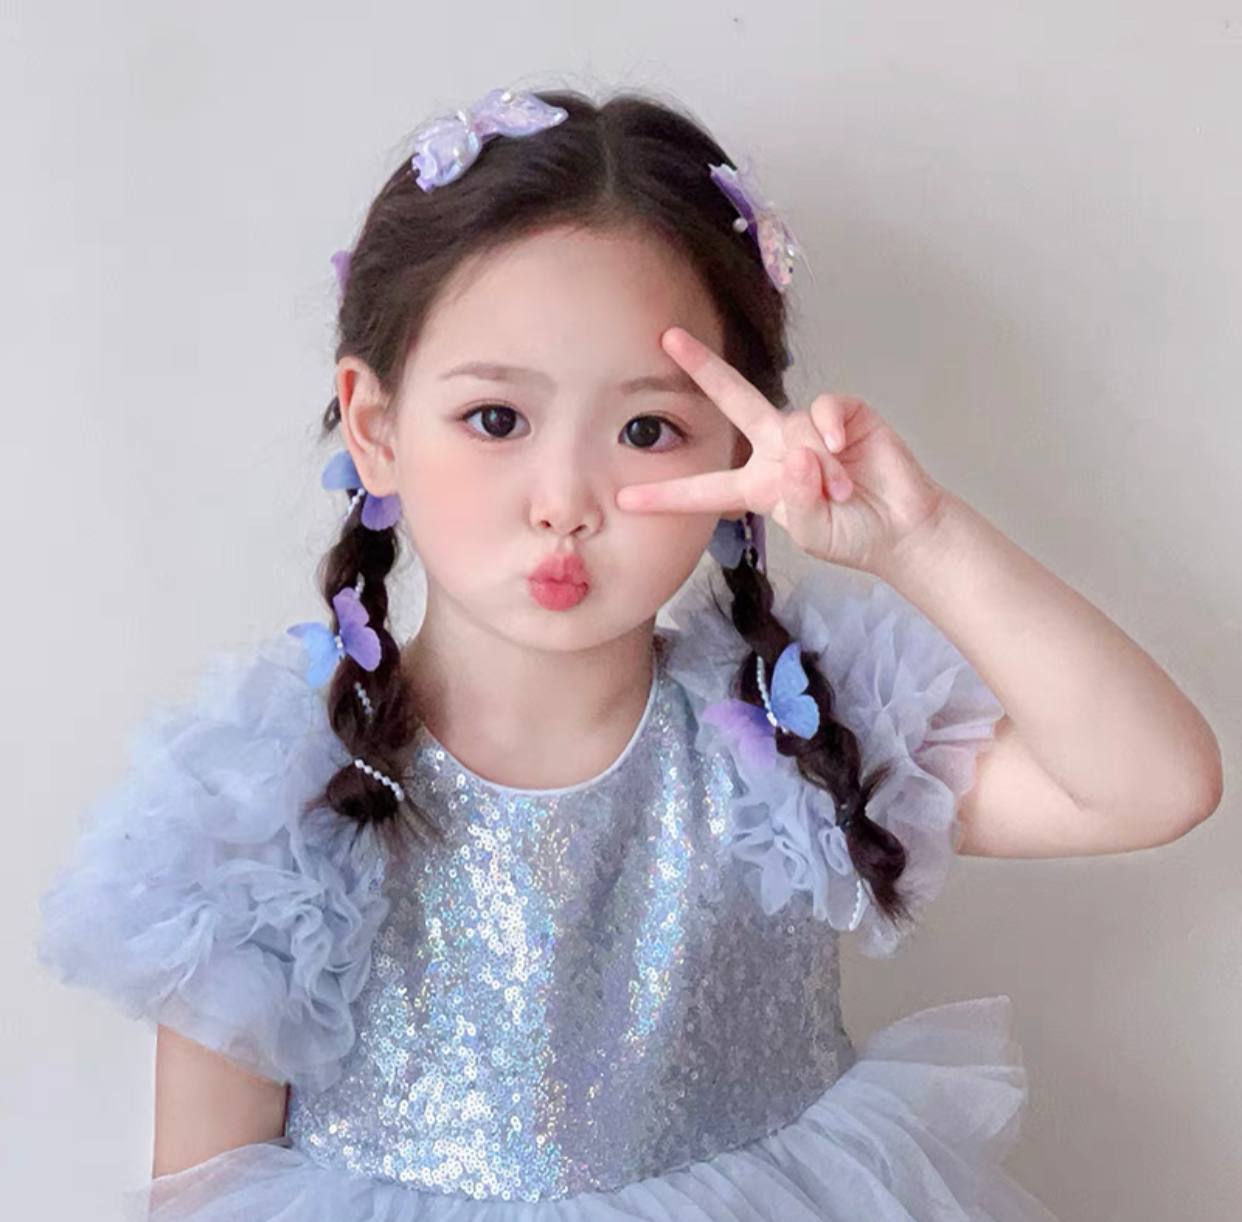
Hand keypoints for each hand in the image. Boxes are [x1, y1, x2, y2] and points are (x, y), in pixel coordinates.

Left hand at [616, 326, 950, 575]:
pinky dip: (830, 428)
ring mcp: (809, 429)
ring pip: (794, 426)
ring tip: (843, 492)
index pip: (705, 488)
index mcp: (756, 484)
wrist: (901, 528)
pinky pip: (826, 408)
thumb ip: (796, 502)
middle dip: (702, 368)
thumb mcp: (811, 532)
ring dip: (818, 465)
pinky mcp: (844, 415)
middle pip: (732, 400)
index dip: (668, 495)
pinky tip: (843, 448)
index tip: (625, 499)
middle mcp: (776, 448)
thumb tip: (797, 456)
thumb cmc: (851, 534)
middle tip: (667, 338)